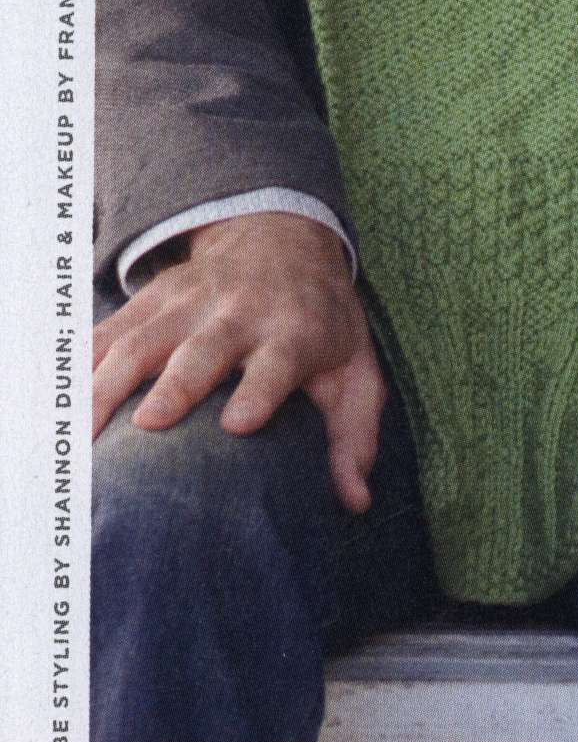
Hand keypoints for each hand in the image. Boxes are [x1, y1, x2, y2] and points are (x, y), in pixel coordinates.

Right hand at [91, 211, 386, 509]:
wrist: (283, 238)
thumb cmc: (322, 322)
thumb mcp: (355, 371)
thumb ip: (354, 437)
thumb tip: (354, 502)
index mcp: (295, 332)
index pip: (279, 362)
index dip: (261, 390)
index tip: (238, 424)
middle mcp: (240, 313)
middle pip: (204, 348)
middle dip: (176, 383)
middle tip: (149, 424)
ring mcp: (190, 302)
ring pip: (142, 340)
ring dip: (111, 381)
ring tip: (85, 431)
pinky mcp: (153, 298)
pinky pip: (108, 331)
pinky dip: (79, 365)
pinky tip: (58, 405)